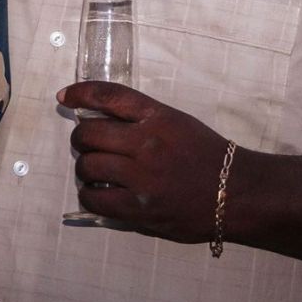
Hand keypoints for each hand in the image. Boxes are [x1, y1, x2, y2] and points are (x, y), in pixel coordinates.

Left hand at [57, 81, 228, 242]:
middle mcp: (147, 143)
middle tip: (86, 144)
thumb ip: (141, 118)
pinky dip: (89, 194)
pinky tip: (98, 193)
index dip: (81, 92)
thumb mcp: (177, 122)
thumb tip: (97, 117)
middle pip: (89, 133)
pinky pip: (95, 199)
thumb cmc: (205, 155)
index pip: (109, 96)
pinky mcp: (139, 209)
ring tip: (94, 171)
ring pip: (88, 166)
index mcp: (157, 117)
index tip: (65, 96)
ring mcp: (142, 178)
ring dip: (85, 168)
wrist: (235, 193)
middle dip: (81, 138)